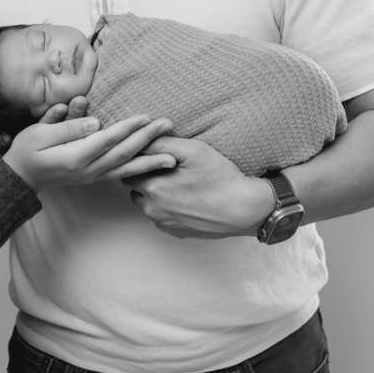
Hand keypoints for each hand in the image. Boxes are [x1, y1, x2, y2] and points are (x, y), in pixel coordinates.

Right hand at [2, 108, 174, 191]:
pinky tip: (152, 168)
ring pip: (127, 168)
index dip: (128, 127)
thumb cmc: (26, 151)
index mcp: (76, 156)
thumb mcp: (38, 133)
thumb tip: (95, 120)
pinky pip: (121, 174)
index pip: (108, 139)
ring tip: (172, 156)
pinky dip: (139, 171)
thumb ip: (67, 126)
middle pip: (124, 153)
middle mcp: (89, 169)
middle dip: (148, 139)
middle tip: (168, 125)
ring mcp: (93, 176)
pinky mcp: (94, 177)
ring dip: (150, 161)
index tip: (146, 116)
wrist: (19, 178)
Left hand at [122, 137, 275, 238]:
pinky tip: (184, 198)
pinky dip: (166, 207)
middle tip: (166, 167)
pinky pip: (161, 217)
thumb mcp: (192, 150)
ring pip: (146, 204)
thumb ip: (161, 144)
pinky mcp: (175, 232)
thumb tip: (141, 140)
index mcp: (152, 188)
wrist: (244, 208)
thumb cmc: (220, 177)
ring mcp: (164, 223)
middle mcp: (153, 210)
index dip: (140, 160)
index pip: (129, 170)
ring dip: (154, 193)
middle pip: (134, 188)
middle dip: (144, 176)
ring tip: (176, 182)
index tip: (153, 155)